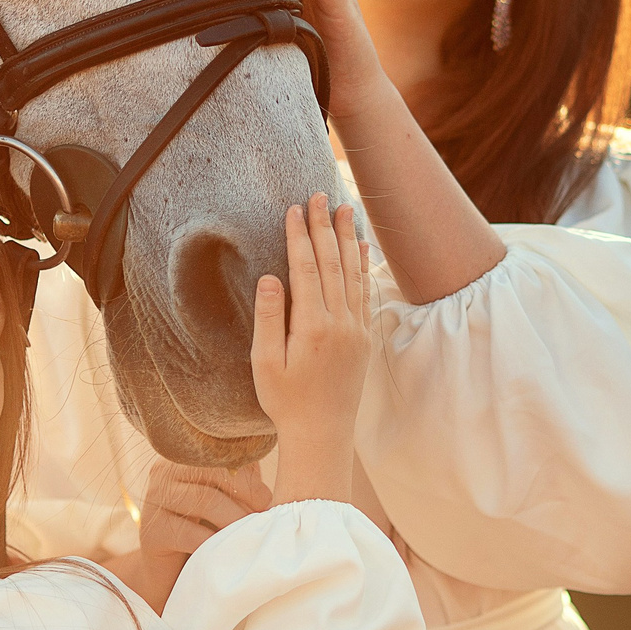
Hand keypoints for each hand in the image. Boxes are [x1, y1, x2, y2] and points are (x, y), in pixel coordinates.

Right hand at [121, 461, 272, 610]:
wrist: (170, 573)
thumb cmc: (204, 530)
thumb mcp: (225, 500)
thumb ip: (243, 480)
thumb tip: (278, 479)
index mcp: (183, 459)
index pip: (218, 454)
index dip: (247, 475)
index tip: (266, 500)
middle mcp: (164, 472)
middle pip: (212, 471)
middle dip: (245, 493)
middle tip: (262, 516)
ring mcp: (155, 500)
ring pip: (205, 499)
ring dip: (235, 518)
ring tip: (249, 532)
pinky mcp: (152, 532)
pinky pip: (191, 533)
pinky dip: (215, 542)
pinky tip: (228, 550)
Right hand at [250, 193, 371, 505]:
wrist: (323, 434)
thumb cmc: (285, 402)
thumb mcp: (265, 363)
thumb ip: (269, 317)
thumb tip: (271, 276)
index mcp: (312, 326)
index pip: (306, 269)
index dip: (299, 236)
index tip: (294, 209)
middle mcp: (340, 323)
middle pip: (332, 263)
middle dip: (325, 227)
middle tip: (321, 194)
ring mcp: (356, 330)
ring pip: (353, 273)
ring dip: (348, 238)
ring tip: (346, 209)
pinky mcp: (364, 339)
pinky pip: (365, 293)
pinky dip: (364, 267)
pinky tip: (362, 248)